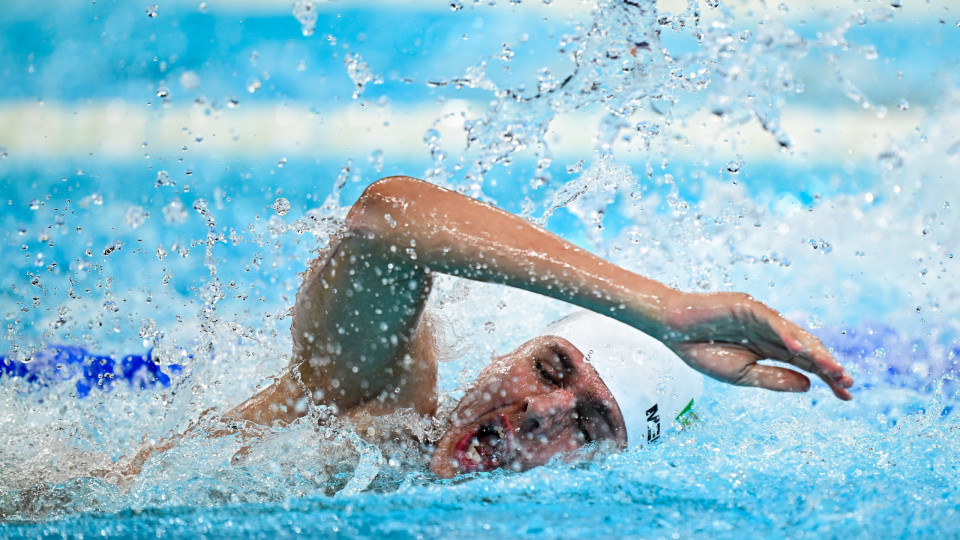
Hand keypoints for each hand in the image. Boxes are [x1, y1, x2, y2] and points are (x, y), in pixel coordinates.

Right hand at [662, 292, 852, 399]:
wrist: (673, 330)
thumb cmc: (702, 351)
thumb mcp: (742, 375)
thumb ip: (774, 379)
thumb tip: (810, 385)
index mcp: (769, 348)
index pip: (805, 363)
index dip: (826, 377)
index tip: (846, 395)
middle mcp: (771, 331)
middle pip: (807, 349)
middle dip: (828, 365)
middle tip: (848, 382)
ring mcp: (761, 317)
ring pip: (795, 334)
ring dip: (815, 351)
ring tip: (833, 369)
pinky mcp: (748, 306)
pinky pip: (771, 321)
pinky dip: (785, 334)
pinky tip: (799, 350)